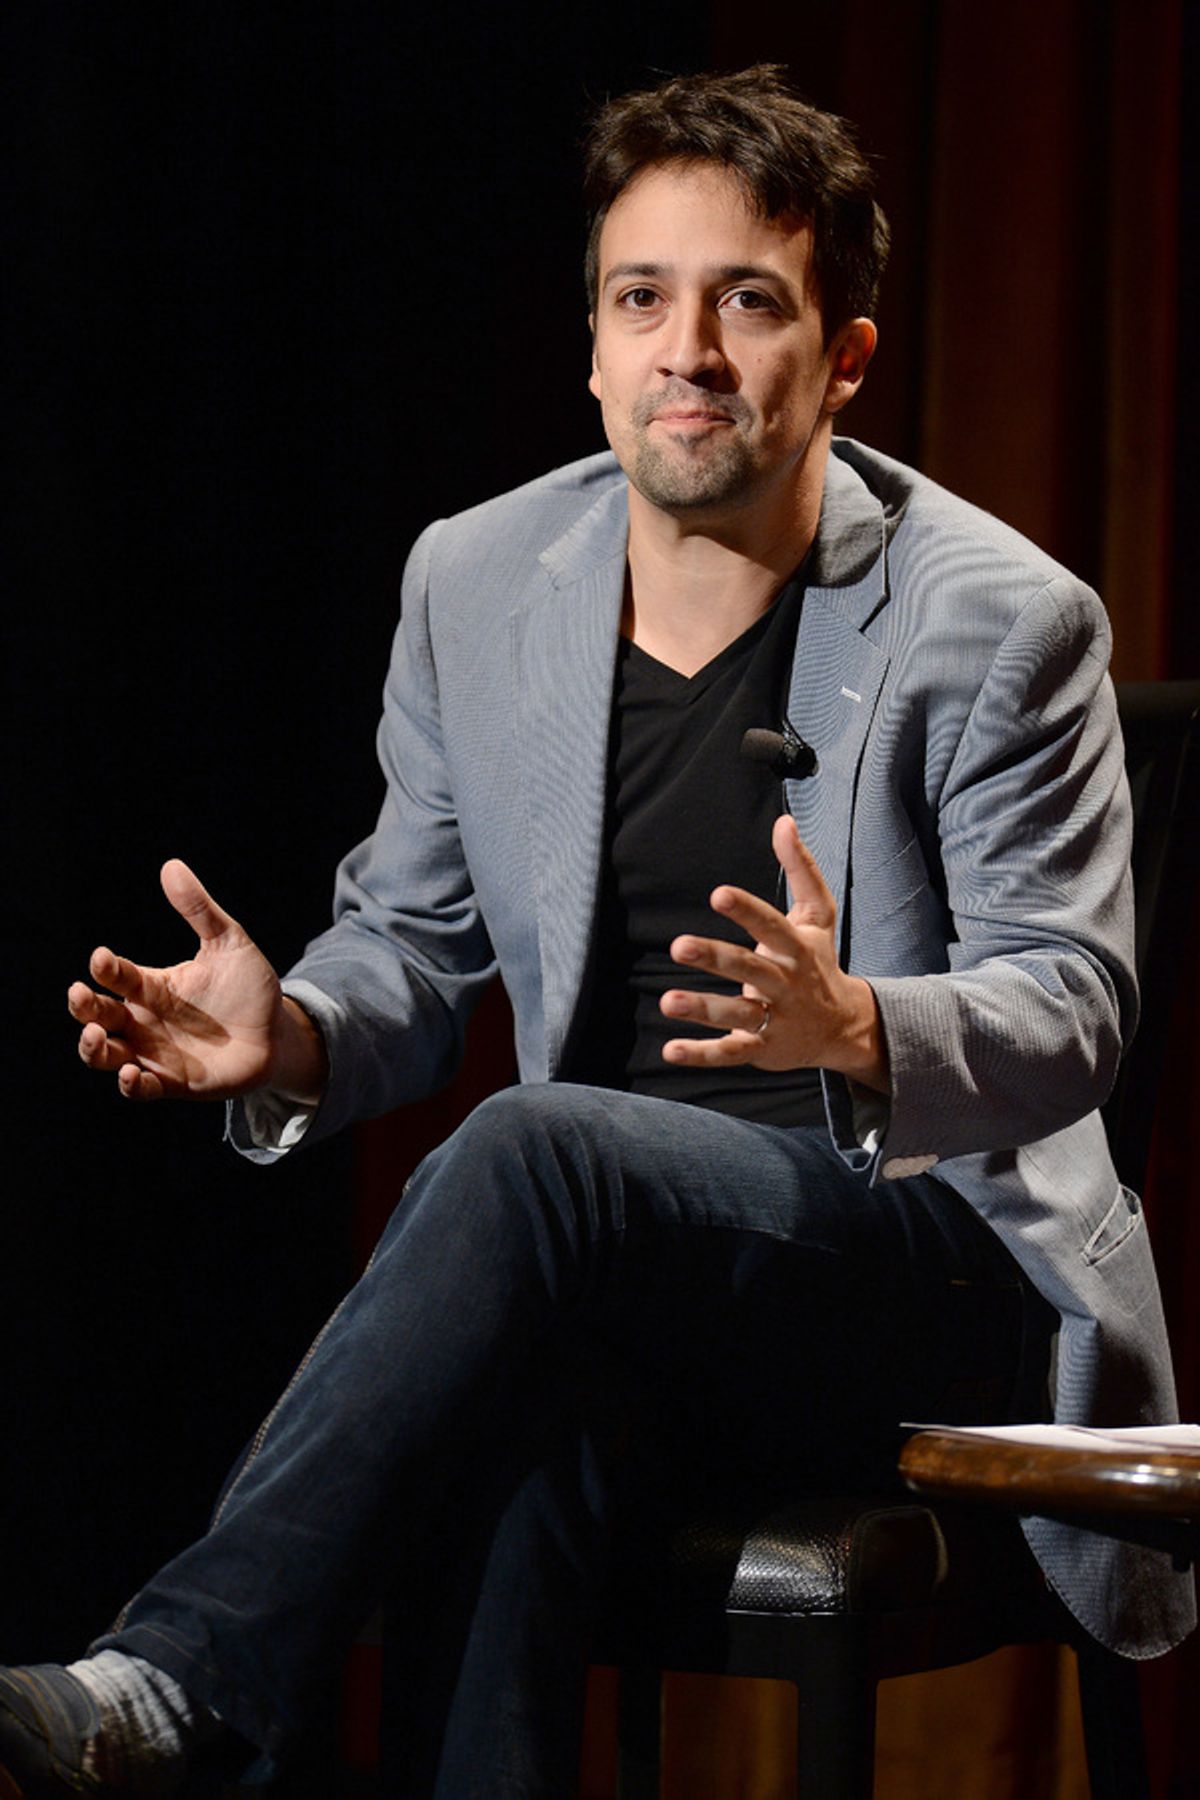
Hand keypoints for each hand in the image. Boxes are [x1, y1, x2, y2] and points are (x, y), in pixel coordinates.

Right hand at [67, 859, 325, 1103]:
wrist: (277, 1034)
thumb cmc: (249, 988)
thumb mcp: (229, 944)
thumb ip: (200, 910)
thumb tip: (172, 866)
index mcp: (151, 986)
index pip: (116, 976)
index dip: (105, 967)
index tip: (102, 958)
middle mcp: (144, 1020)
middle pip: (98, 1015)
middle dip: (83, 1007)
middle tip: (80, 995)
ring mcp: (155, 1052)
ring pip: (106, 1054)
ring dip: (93, 1048)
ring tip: (95, 1036)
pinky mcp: (172, 1082)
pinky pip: (141, 1088)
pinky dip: (130, 1084)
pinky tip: (132, 1073)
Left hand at [660, 815, 888, 1091]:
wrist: (844, 1027)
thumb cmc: (820, 962)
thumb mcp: (818, 916)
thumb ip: (801, 869)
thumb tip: (784, 821)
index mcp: (795, 949)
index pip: (771, 926)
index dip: (746, 911)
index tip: (718, 894)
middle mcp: (784, 984)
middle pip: (748, 969)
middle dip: (715, 957)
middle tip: (679, 945)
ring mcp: (773, 1019)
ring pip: (736, 1014)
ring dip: (702, 1009)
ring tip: (667, 1001)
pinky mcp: (760, 1048)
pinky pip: (729, 1052)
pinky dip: (700, 1054)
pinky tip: (670, 1050)